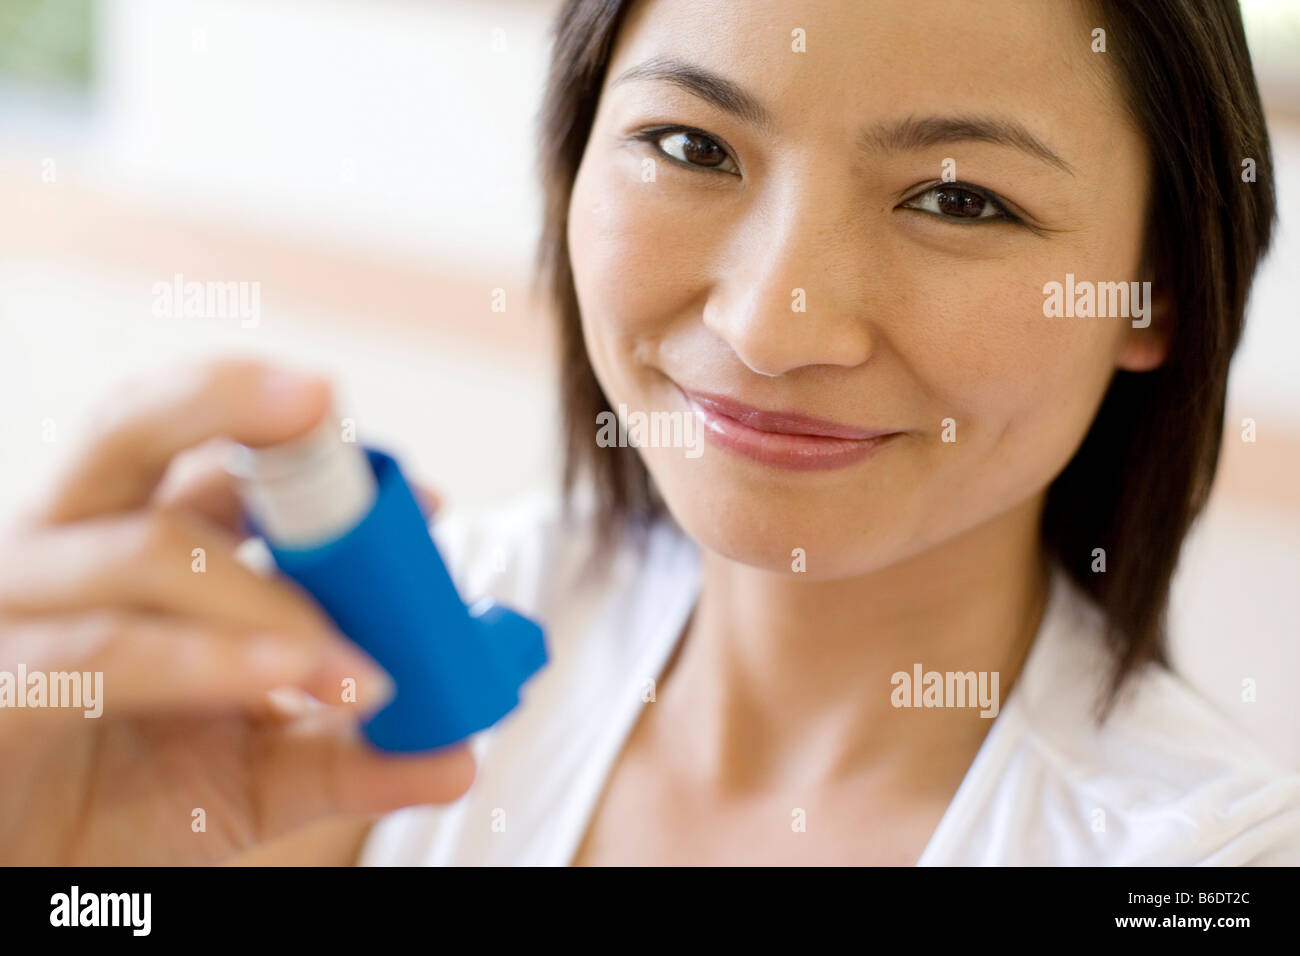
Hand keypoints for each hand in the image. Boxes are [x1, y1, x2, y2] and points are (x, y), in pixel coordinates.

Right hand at [0, 357, 473, 864]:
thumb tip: (456, 754)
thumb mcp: (259, 778)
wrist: (33, 876)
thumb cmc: (124, 806)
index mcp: (138, 550)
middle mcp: (71, 554)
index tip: (422, 500)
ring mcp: (21, 611)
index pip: (220, 462)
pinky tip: (291, 674)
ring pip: (146, 550)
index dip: (319, 458)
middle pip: (133, 431)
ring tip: (363, 668)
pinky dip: (208, 658)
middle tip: (321, 401)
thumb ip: (350, 757)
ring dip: (269, 595)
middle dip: (227, 399)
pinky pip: (105, 648)